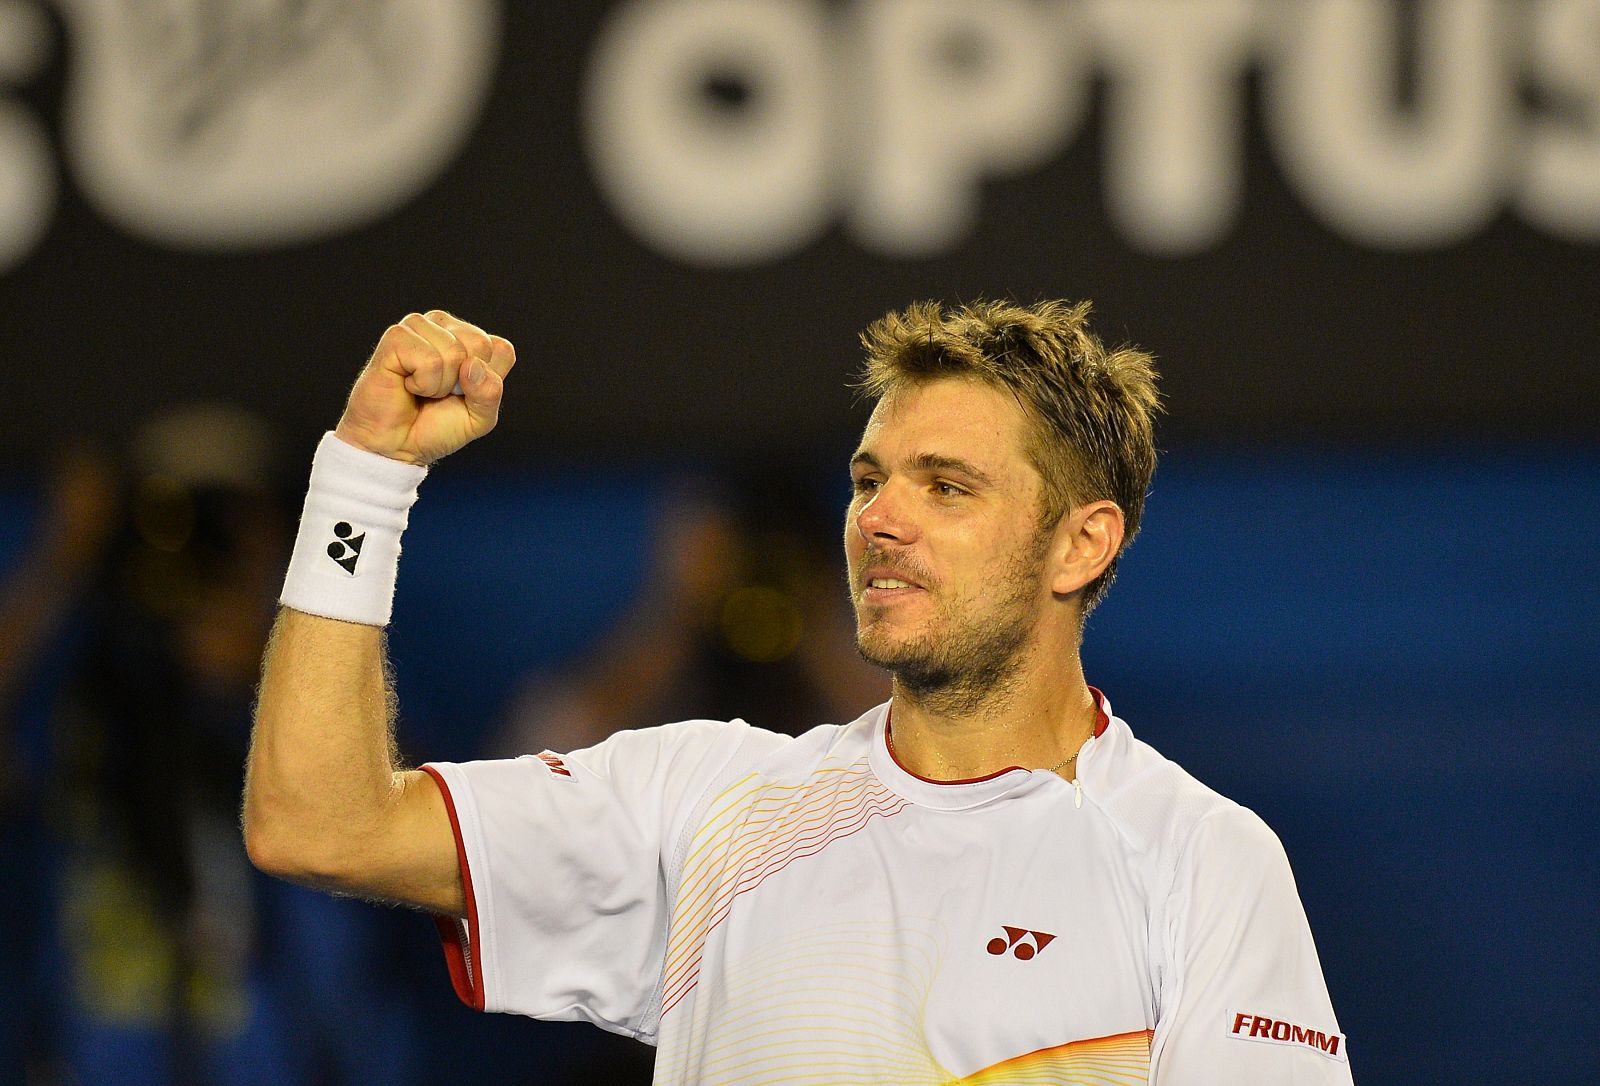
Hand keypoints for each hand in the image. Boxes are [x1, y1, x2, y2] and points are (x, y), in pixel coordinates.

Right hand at [334, 311, 515, 464]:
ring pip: (454, 352)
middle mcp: (444, 326)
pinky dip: (422, 384)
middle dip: (462, 383)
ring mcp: (418, 327)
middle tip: (438, 393)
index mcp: (469, 338)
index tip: (462, 395)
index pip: (501, 349)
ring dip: (439, 385)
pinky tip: (407, 385)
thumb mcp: (479, 418)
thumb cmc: (434, 428)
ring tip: (421, 390)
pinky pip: (430, 360)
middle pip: (480, 345)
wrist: (395, 446)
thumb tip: (472, 364)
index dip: (486, 384)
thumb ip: (490, 393)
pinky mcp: (396, 337)